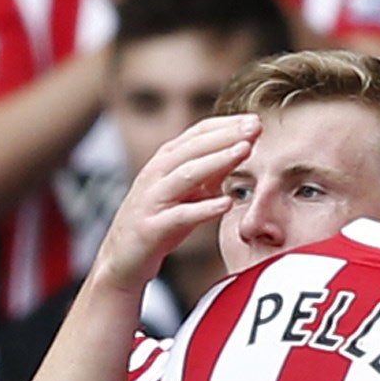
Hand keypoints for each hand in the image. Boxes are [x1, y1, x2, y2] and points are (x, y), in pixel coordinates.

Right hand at [92, 112, 258, 292]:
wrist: (123, 259)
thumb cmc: (160, 222)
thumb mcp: (188, 193)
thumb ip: (211, 172)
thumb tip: (242, 149)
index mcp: (165, 162)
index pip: (197, 134)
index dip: (226, 125)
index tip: (255, 121)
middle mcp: (156, 174)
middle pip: (193, 147)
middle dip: (226, 135)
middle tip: (256, 127)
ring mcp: (152, 200)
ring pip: (186, 174)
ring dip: (217, 160)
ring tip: (245, 150)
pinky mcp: (152, 228)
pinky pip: (181, 216)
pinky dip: (204, 208)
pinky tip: (227, 204)